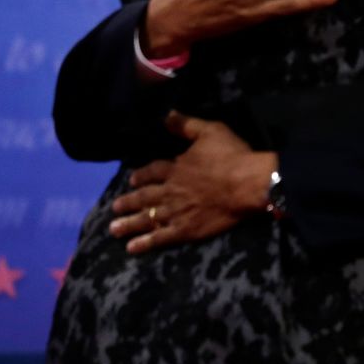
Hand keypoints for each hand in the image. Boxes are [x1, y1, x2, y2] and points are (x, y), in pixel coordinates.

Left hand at [108, 113, 276, 254]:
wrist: (249, 184)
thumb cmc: (232, 157)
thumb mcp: (210, 132)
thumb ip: (187, 125)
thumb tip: (166, 115)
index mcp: (176, 168)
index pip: (153, 172)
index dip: (142, 175)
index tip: (132, 180)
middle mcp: (170, 191)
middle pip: (144, 197)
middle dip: (128, 202)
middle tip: (114, 208)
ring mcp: (176, 211)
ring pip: (147, 218)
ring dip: (129, 224)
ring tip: (114, 229)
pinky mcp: (186, 229)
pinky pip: (161, 237)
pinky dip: (145, 243)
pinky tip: (132, 248)